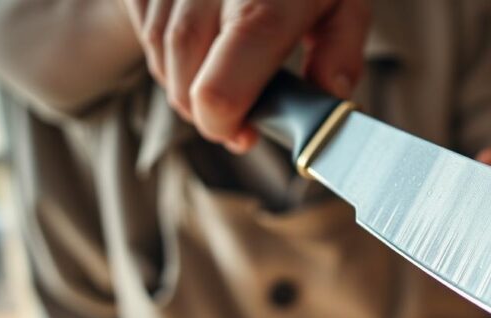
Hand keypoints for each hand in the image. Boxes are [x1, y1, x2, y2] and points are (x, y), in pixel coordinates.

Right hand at [119, 0, 369, 152]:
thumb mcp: (344, 1)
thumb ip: (340, 54)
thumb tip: (327, 99)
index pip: (219, 88)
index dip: (224, 125)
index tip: (245, 133)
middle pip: (183, 74)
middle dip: (205, 111)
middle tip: (235, 119)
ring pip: (161, 52)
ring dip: (185, 82)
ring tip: (221, 81)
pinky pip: (145, 25)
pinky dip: (169, 50)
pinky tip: (202, 48)